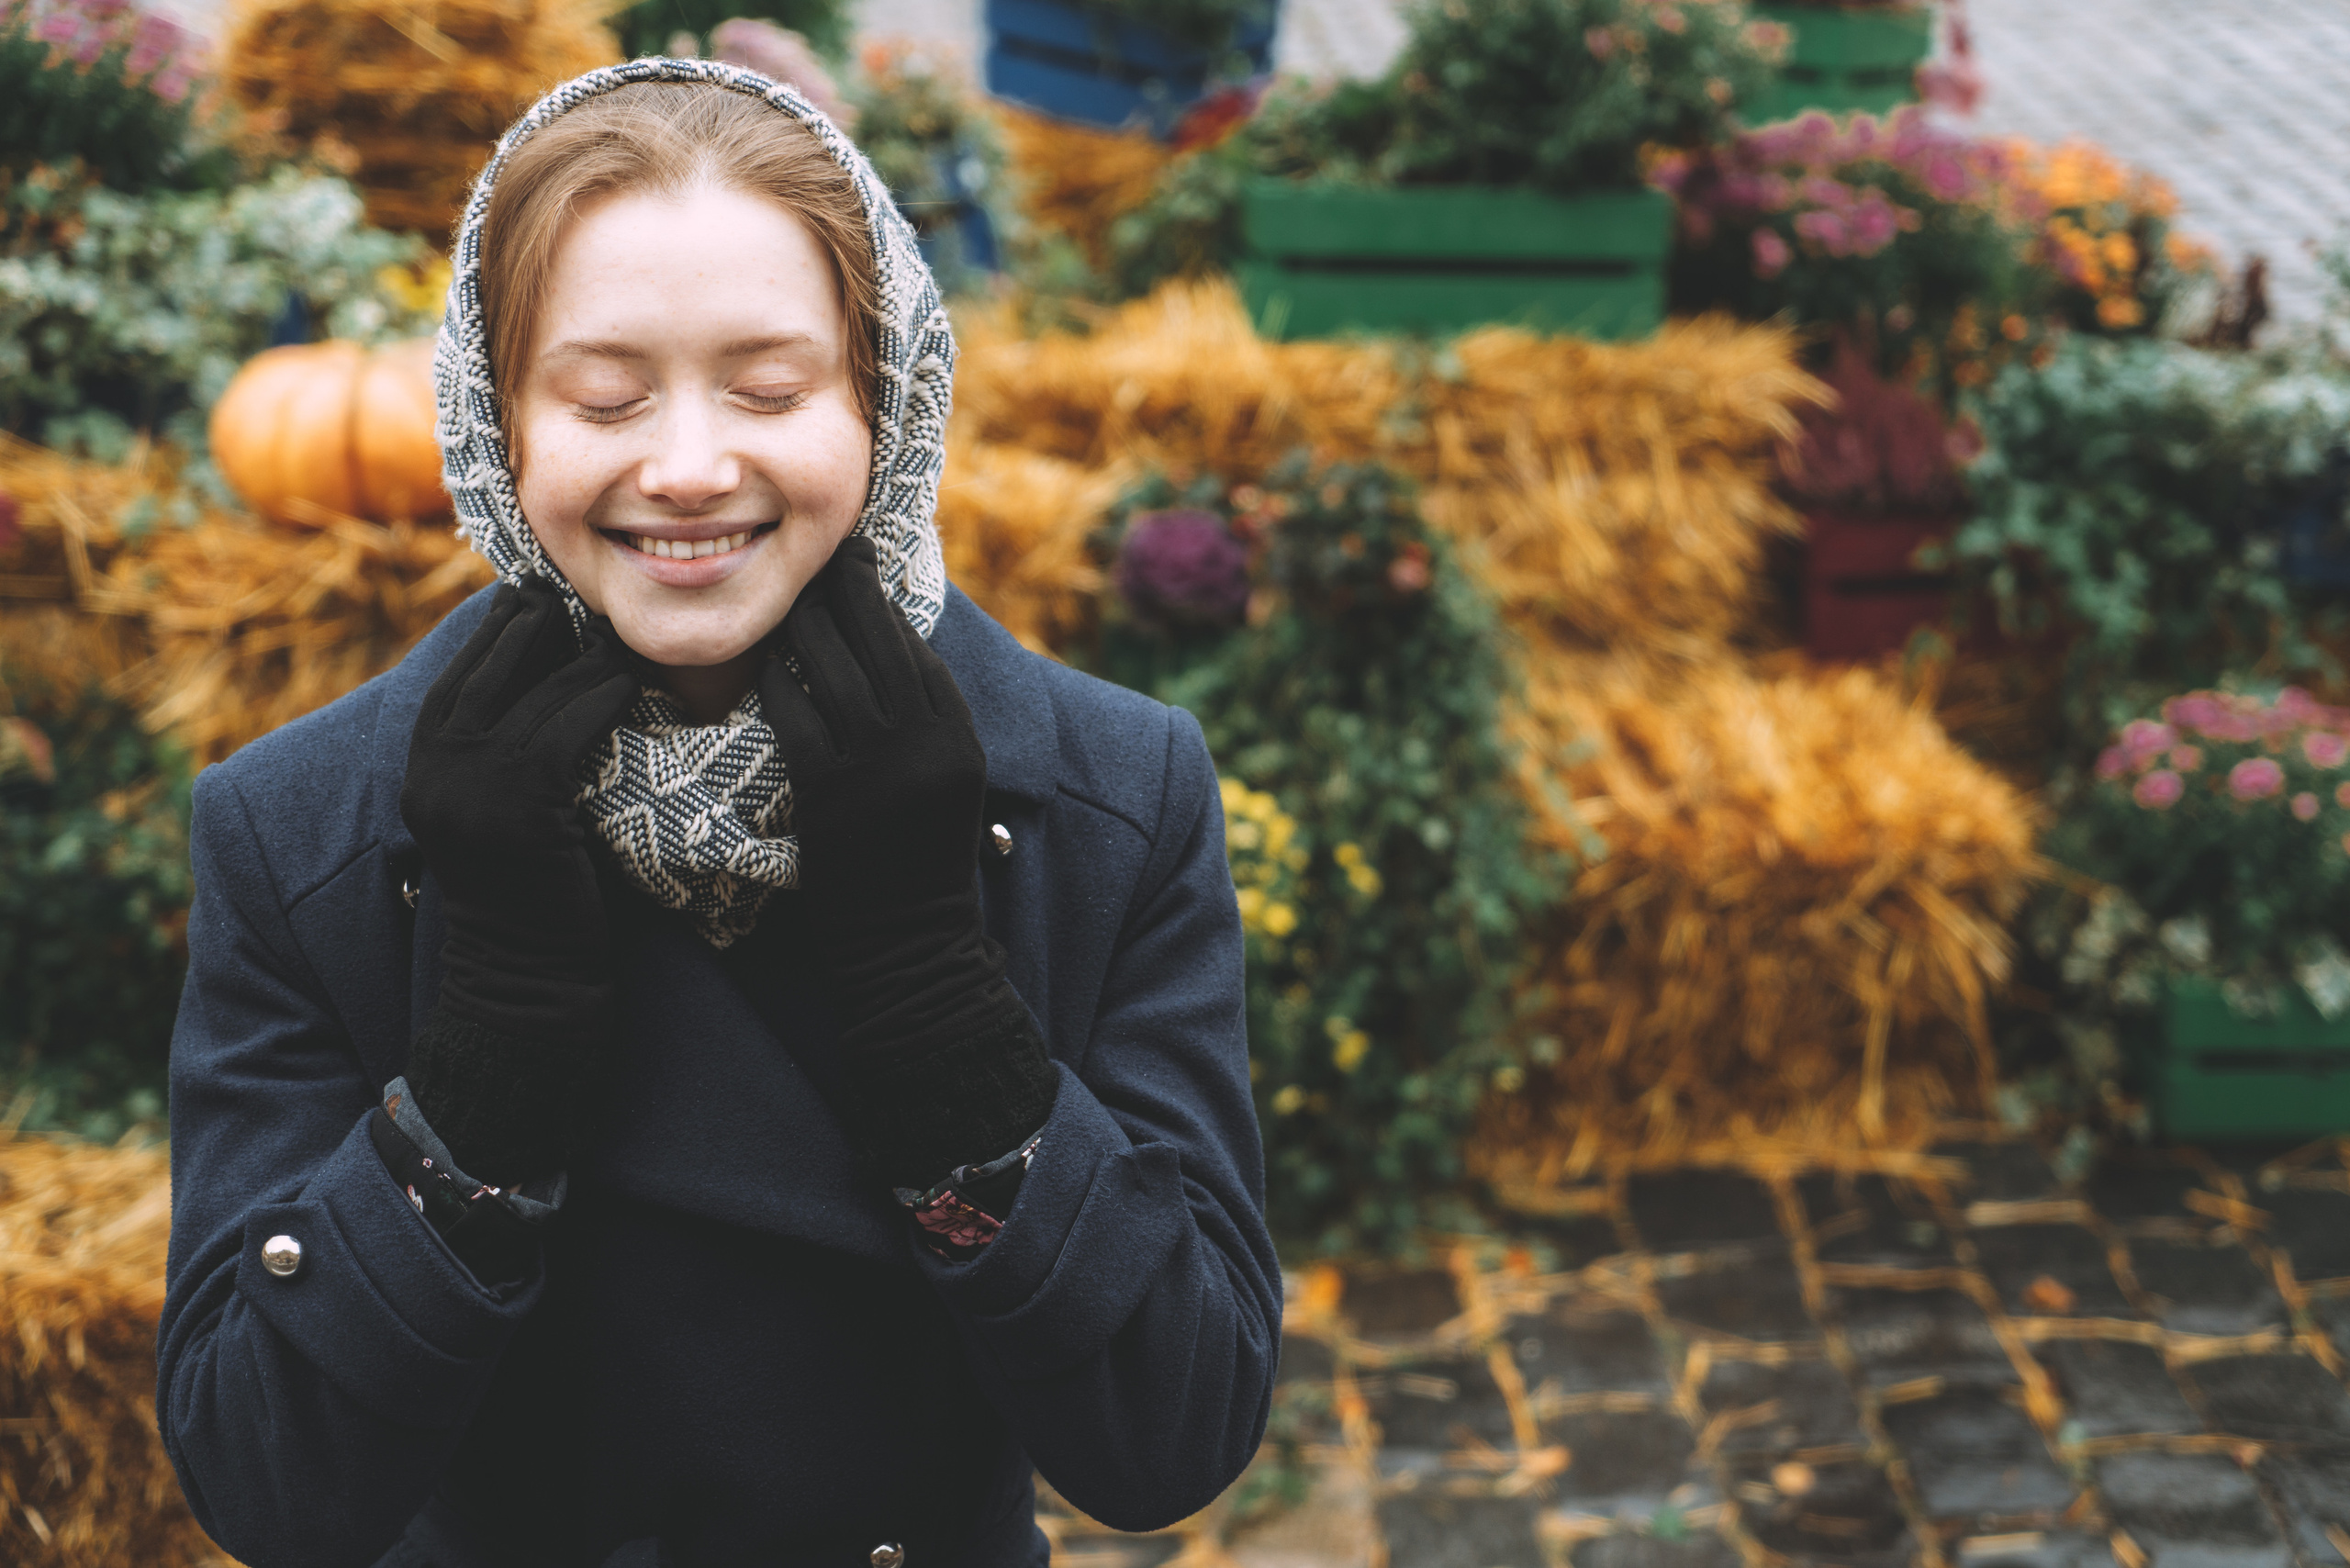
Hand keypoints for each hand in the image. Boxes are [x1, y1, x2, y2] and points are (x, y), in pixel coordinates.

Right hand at [398, 577, 639, 1182]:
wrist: (527, 990)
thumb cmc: (541, 898)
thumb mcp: (512, 808)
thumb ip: (520, 740)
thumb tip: (574, 663)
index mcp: (428, 751)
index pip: (479, 650)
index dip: (532, 618)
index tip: (583, 598)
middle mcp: (436, 757)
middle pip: (505, 646)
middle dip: (566, 619)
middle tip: (623, 604)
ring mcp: (469, 779)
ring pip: (546, 676)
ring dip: (602, 652)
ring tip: (645, 637)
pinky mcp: (517, 804)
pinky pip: (571, 722)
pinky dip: (609, 696)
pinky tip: (642, 685)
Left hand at [759, 536, 986, 931]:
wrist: (912, 943)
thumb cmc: (923, 859)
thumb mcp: (949, 778)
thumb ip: (926, 718)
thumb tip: (886, 644)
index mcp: (957, 735)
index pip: (913, 644)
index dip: (879, 597)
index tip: (853, 565)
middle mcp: (924, 741)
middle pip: (875, 638)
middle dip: (842, 589)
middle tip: (816, 561)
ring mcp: (877, 766)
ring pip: (831, 665)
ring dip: (802, 626)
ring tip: (786, 605)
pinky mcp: (829, 794)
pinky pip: (794, 715)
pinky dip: (778, 682)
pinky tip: (766, 665)